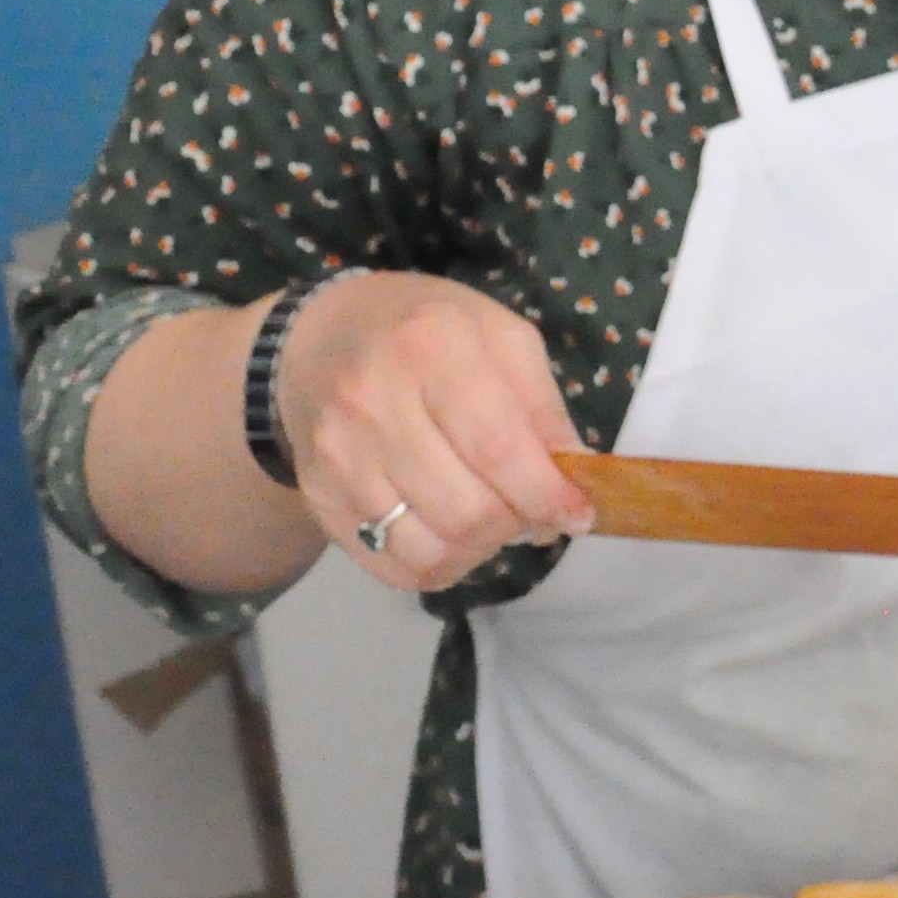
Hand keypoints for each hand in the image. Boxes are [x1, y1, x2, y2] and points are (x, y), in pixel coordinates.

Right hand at [274, 273, 595, 592]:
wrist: (321, 337)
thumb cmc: (428, 332)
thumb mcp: (501, 337)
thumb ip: (543, 406)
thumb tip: (575, 479)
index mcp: (430, 347)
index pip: (497, 448)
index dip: (547, 495)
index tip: (577, 512)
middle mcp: (372, 404)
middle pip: (465, 510)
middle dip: (517, 524)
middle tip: (532, 511)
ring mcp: (338, 457)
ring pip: (430, 550)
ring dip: (480, 550)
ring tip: (492, 520)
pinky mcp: (319, 496)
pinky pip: (391, 566)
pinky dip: (438, 566)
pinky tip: (451, 535)